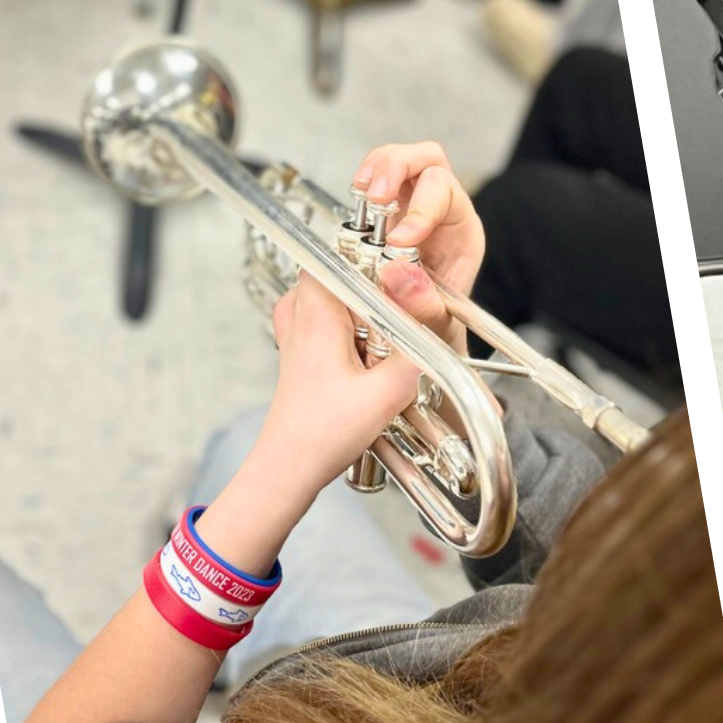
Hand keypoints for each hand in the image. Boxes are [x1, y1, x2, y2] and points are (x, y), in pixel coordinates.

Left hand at [247, 277, 422, 503]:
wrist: (288, 468)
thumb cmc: (322, 434)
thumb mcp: (387, 393)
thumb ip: (417, 351)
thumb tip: (434, 321)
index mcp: (317, 314)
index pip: (337, 254)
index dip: (372, 258)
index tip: (400, 276)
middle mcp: (300, 318)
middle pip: (338, 274)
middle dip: (373, 291)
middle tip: (396, 320)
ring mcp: (295, 337)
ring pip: (332, 301)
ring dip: (360, 314)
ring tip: (382, 343)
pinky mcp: (300, 356)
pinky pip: (325, 326)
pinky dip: (348, 334)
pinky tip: (368, 359)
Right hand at [351, 140, 484, 349]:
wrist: (426, 331)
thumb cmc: (438, 324)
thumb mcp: (437, 323)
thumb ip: (421, 303)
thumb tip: (396, 273)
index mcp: (462, 231)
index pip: (446, 195)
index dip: (420, 210)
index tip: (397, 240)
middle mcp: (441, 210)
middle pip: (427, 159)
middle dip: (397, 168)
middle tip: (374, 195)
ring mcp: (413, 205)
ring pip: (401, 159)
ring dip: (378, 168)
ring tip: (360, 191)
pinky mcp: (388, 210)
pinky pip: (379, 178)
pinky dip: (365, 181)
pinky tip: (355, 197)